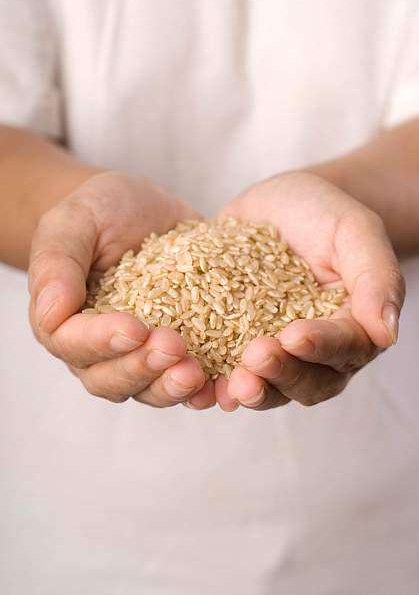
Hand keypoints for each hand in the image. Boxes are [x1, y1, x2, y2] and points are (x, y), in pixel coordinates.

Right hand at [29, 172, 213, 407]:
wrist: (141, 210)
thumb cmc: (100, 211)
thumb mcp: (75, 220)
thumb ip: (56, 264)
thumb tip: (49, 314)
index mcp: (63, 319)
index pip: (72, 343)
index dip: (101, 341)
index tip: (135, 328)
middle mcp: (97, 347)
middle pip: (109, 378)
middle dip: (141, 367)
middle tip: (172, 347)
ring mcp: (137, 353)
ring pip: (147, 389)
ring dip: (170, 386)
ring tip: (196, 373)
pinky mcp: (176, 350)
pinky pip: (184, 379)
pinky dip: (202, 388)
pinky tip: (222, 383)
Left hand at [213, 172, 404, 410]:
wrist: (283, 206)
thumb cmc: (325, 214)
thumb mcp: (355, 231)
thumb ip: (376, 277)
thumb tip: (387, 332)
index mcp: (351, 328)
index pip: (343, 348)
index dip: (321, 347)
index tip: (295, 336)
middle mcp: (316, 352)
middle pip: (306, 381)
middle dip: (280, 374)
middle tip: (255, 359)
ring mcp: (274, 351)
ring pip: (268, 387)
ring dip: (249, 390)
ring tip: (227, 386)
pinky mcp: (235, 343)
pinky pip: (226, 370)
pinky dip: (212, 381)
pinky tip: (195, 381)